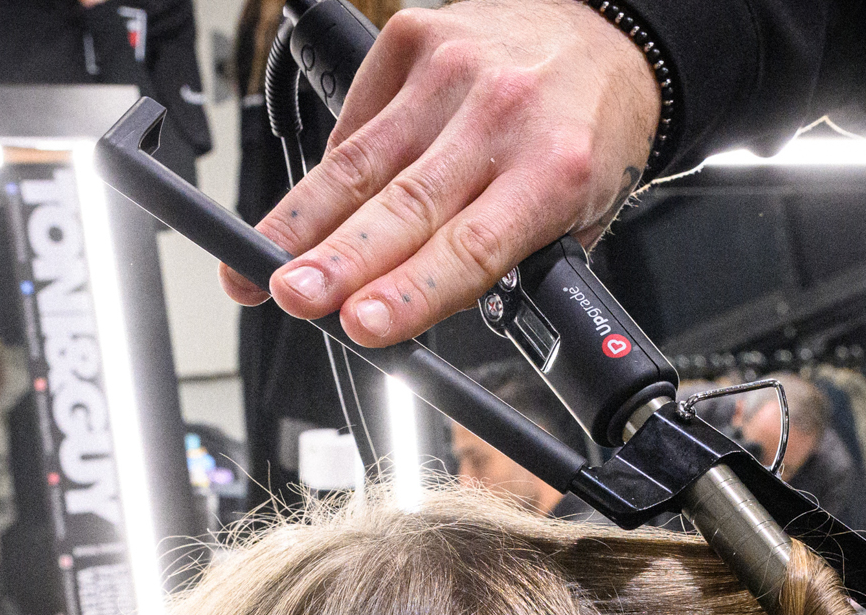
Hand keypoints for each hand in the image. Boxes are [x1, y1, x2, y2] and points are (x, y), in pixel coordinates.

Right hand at [228, 0, 659, 347]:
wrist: (608, 40)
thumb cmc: (587, 135)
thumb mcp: (581, 216)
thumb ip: (509, 266)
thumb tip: (425, 308)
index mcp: (555, 170)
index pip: (470, 247)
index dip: (410, 290)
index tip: (361, 323)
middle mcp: (501, 116)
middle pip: (403, 205)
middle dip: (339, 260)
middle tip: (291, 295)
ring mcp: (452, 72)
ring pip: (361, 161)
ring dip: (302, 221)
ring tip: (257, 264)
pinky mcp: (416, 39)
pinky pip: (359, 119)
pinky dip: (332, 169)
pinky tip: (312, 207)